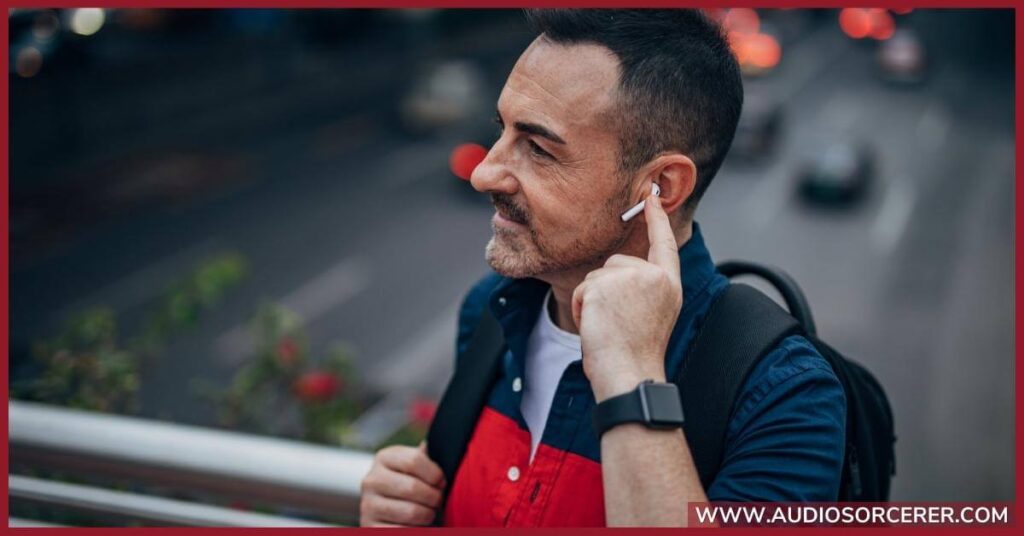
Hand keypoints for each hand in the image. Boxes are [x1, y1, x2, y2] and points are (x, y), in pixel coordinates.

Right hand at [359, 442, 445, 526]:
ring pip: (411, 512)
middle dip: (434, 497)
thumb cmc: (412, 486)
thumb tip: (428, 445)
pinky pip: (403, 531)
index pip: (414, 460)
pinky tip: (416, 526)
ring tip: (428, 513)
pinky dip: (417, 530)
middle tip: (437, 501)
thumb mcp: (417, 467)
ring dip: (428, 516)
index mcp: (384, 458)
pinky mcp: (370, 528)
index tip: (441, 482)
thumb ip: (424, 457)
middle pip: (413, 487)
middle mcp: (371, 480)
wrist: (390, 514)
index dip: (435, 474)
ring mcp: (368, 506)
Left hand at [571, 191, 682, 401]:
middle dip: (606, 289)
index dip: (657, 220)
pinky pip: (584, 289)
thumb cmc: (636, 354)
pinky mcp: (605, 284)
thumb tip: (617, 272)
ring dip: (594, 302)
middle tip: (618, 323)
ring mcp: (630, 277)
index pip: (663, 244)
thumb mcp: (653, 314)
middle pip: (616, 263)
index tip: (650, 197)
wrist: (629, 373)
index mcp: (669, 285)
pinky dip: (583, 309)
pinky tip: (598, 327)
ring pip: (597, 277)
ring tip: (610, 328)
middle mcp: (653, 276)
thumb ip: (643, 287)